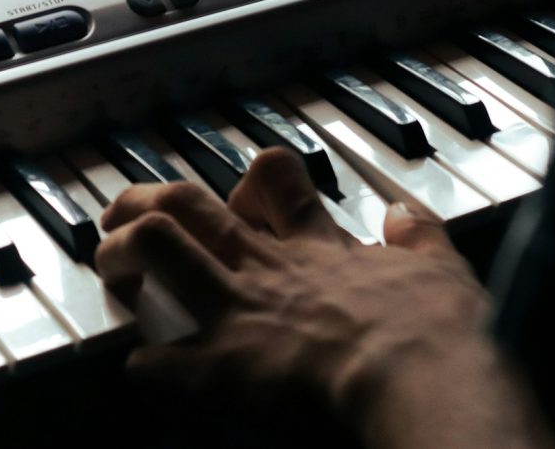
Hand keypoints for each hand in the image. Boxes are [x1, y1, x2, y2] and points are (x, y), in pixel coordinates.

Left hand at [96, 147, 554, 448]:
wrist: (417, 374)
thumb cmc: (434, 327)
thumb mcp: (441, 265)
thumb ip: (420, 235)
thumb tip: (403, 213)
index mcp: (317, 247)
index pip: (274, 179)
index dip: (250, 180)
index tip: (243, 195)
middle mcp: (267, 269)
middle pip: (189, 205)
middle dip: (147, 202)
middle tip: (128, 212)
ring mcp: (236, 312)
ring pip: (153, 249)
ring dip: (122, 254)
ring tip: (113, 262)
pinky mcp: (218, 369)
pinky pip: (152, 358)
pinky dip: (146, 360)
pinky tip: (145, 364)